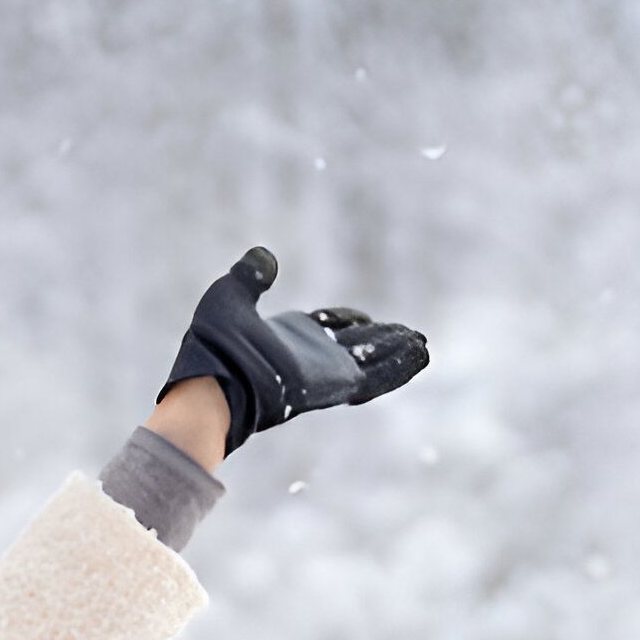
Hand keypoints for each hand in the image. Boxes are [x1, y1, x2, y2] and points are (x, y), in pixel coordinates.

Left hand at [159, 246, 427, 454]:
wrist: (213, 382)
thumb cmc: (214, 346)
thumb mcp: (230, 297)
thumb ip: (250, 276)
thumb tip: (264, 256)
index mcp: (288, 339)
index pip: (327, 328)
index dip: (346, 321)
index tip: (366, 318)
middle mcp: (310, 358)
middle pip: (356, 346)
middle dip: (383, 341)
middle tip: (411, 335)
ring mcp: (325, 373)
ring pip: (372, 362)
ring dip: (399, 353)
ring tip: (425, 345)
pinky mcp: (336, 384)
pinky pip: (375, 377)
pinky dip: (399, 367)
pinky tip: (421, 355)